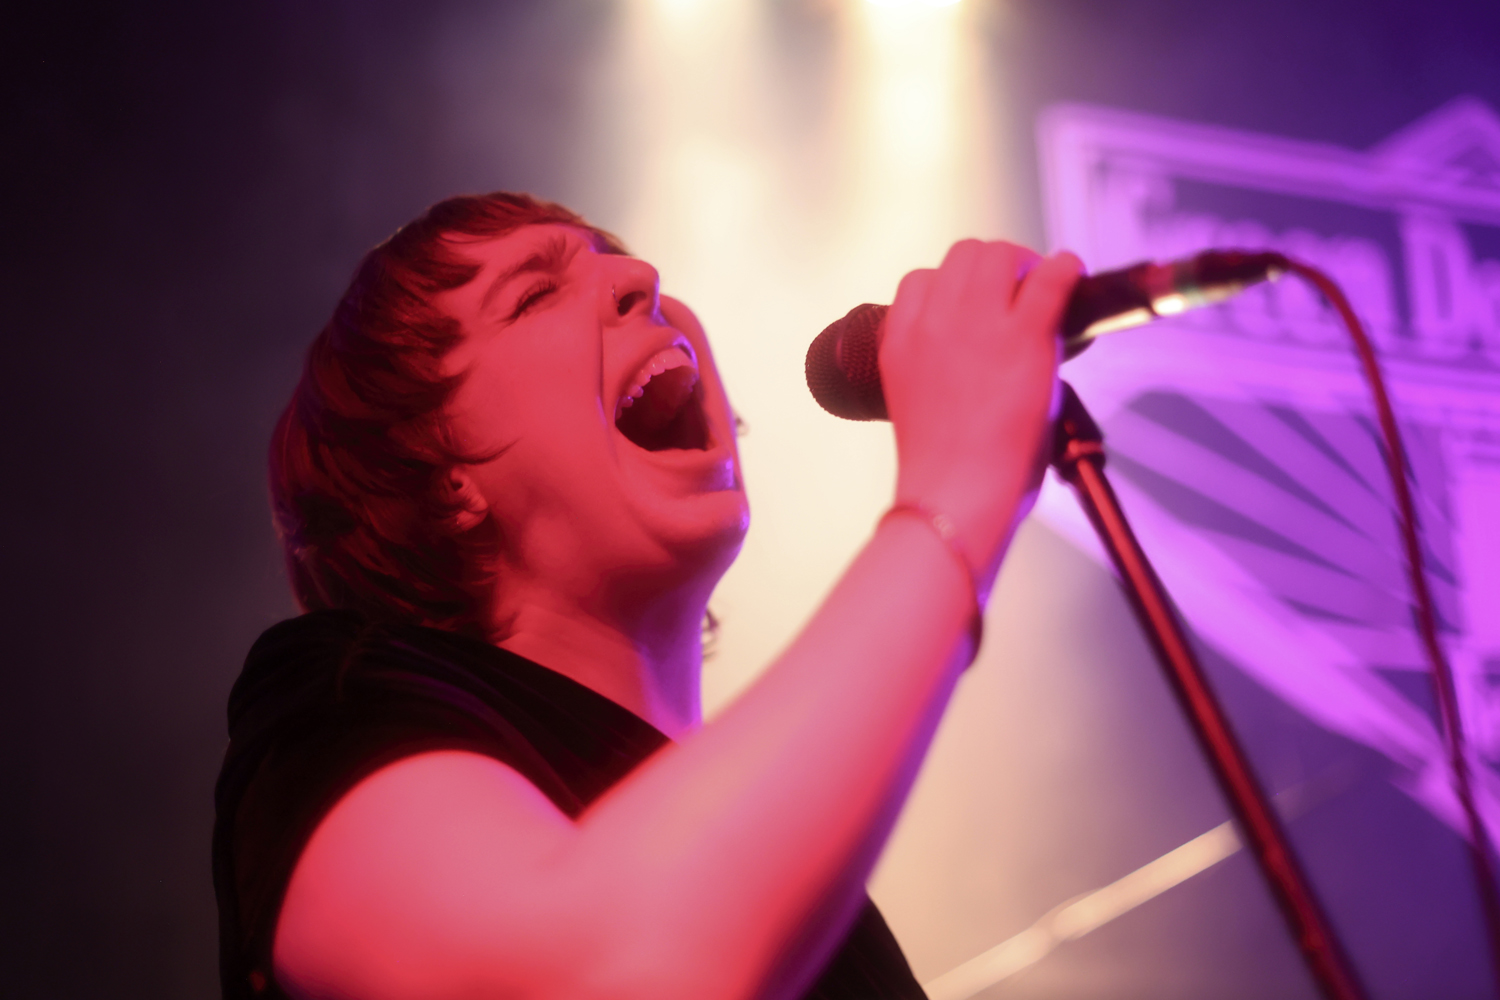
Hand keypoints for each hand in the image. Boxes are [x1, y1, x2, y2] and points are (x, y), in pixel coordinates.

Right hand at [879, 240, 1081, 578]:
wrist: (954, 496)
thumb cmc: (943, 471)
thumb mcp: (916, 404)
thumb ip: (936, 370)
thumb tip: (976, 363)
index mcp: (900, 342)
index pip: (920, 281)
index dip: (954, 286)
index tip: (978, 303)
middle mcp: (934, 323)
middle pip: (962, 254)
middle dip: (994, 265)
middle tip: (1018, 289)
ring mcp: (977, 325)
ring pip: (999, 253)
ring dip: (1024, 263)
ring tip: (1041, 287)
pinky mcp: (1023, 337)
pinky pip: (1050, 276)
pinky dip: (1066, 269)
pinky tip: (1073, 275)